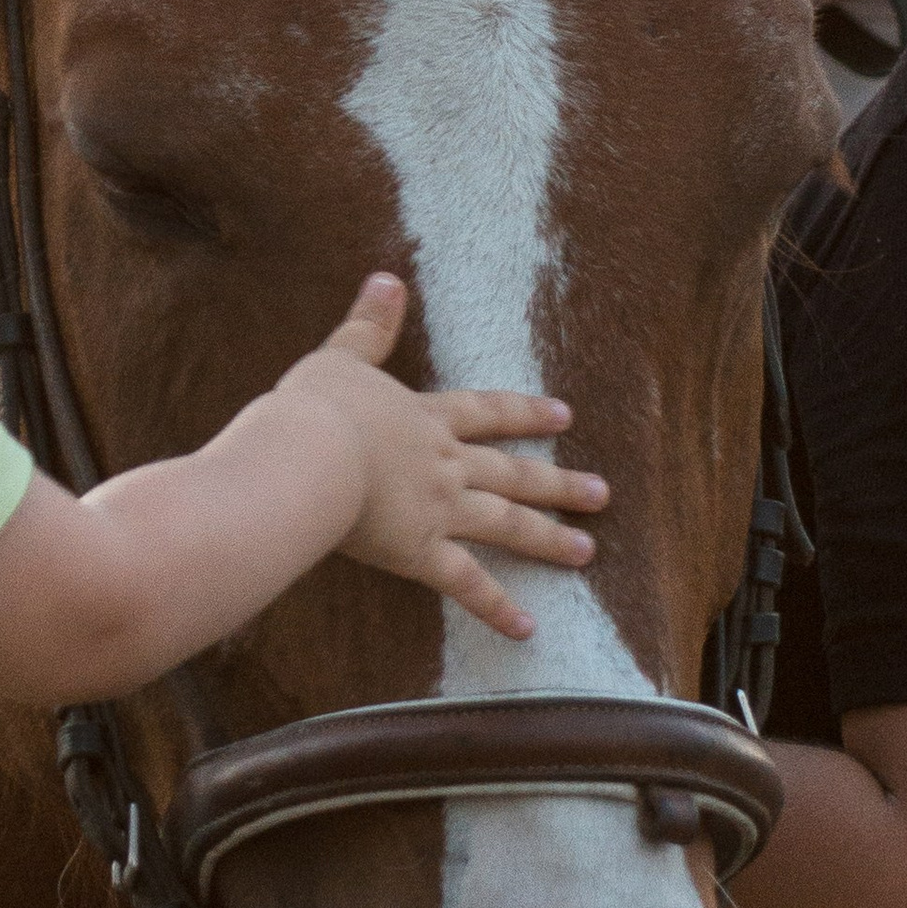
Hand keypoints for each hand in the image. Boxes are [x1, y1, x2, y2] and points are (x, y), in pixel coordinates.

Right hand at [277, 275, 606, 638]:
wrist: (305, 458)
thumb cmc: (313, 410)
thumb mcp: (339, 357)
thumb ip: (368, 324)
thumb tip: (388, 278)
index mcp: (425, 419)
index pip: (487, 413)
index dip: (525, 413)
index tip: (564, 415)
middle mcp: (445, 464)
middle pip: (513, 472)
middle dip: (558, 482)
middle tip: (601, 494)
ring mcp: (439, 509)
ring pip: (507, 524)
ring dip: (548, 538)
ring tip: (587, 551)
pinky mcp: (421, 552)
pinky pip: (467, 585)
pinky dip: (496, 608)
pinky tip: (528, 630)